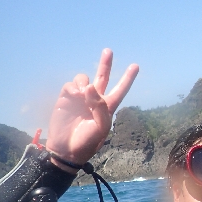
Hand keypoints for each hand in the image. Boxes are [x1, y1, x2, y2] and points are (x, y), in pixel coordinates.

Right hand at [45, 49, 138, 170]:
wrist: (66, 150)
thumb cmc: (87, 142)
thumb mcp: (101, 127)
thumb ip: (99, 107)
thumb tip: (90, 87)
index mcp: (107, 107)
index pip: (120, 90)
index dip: (128, 79)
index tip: (136, 66)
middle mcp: (94, 100)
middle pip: (102, 77)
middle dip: (105, 64)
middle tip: (108, 51)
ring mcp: (80, 98)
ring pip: (84, 79)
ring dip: (84, 82)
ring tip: (83, 94)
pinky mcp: (66, 98)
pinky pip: (70, 85)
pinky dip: (73, 87)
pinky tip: (73, 95)